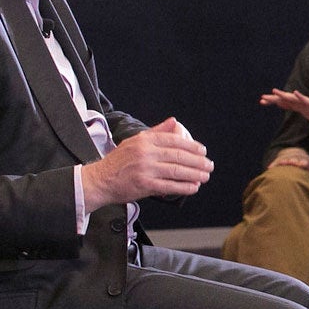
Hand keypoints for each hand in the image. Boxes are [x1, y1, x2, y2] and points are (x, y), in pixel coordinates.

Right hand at [82, 117, 211, 208]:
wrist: (100, 180)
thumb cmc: (118, 162)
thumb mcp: (135, 141)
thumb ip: (156, 132)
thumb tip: (174, 121)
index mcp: (144, 140)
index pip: (174, 140)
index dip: (192, 146)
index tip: (203, 151)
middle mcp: (145, 153)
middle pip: (178, 156)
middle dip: (197, 161)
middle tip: (209, 165)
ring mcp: (145, 169)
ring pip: (176, 171)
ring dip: (195, 174)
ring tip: (205, 176)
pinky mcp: (144, 185)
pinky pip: (169, 186)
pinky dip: (184, 187)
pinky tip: (194, 187)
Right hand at [268, 147, 308, 181]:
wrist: (298, 154)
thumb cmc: (308, 165)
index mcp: (305, 161)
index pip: (305, 161)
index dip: (304, 162)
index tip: (303, 164)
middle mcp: (296, 158)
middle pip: (295, 158)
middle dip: (294, 160)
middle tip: (292, 162)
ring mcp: (288, 158)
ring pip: (285, 159)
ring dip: (283, 161)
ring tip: (281, 164)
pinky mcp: (281, 159)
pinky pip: (277, 161)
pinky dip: (274, 164)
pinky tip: (269, 168)